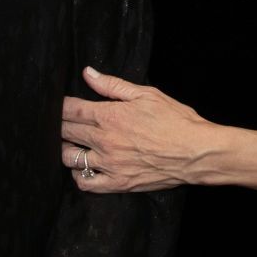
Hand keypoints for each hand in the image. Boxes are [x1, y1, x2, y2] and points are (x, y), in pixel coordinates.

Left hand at [60, 66, 209, 191]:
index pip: (70, 109)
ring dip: (66, 149)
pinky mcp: (117, 183)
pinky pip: (85, 182)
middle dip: (60, 125)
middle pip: (65, 132)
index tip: (61, 105)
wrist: (196, 153)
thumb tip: (88, 73)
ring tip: (73, 144)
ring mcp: (109, 164)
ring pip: (69, 157)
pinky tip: (84, 167)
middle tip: (64, 122)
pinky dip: (79, 175)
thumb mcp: (147, 94)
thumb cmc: (176, 121)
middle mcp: (104, 140)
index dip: (60, 105)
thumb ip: (113, 85)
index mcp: (110, 115)